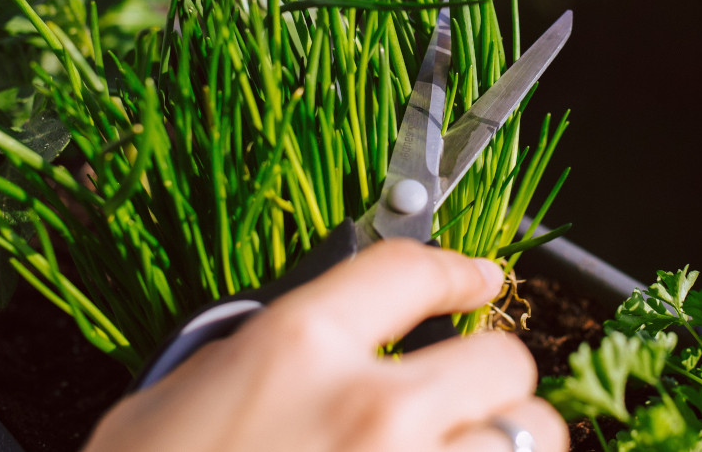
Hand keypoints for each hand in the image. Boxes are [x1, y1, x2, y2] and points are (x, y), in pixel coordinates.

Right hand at [83, 240, 567, 451]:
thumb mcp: (172, 407)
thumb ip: (253, 359)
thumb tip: (309, 344)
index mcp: (298, 348)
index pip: (411, 271)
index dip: (458, 268)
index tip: (482, 278)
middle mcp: (370, 407)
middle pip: (501, 356)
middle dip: (491, 373)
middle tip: (466, 393)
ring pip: (528, 432)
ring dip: (507, 439)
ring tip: (474, 446)